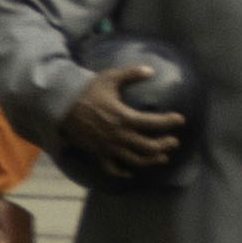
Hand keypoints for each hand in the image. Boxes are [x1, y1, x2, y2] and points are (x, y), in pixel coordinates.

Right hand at [57, 70, 179, 179]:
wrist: (61, 107)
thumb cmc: (87, 91)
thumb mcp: (109, 78)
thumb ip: (131, 74)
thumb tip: (151, 70)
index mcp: (125, 118)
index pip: (155, 123)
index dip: (170, 122)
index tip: (180, 120)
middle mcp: (120, 136)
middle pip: (150, 146)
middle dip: (165, 145)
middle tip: (173, 142)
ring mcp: (109, 148)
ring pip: (136, 160)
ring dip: (152, 160)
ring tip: (162, 157)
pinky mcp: (97, 155)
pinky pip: (112, 169)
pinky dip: (123, 172)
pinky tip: (130, 172)